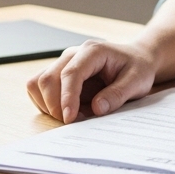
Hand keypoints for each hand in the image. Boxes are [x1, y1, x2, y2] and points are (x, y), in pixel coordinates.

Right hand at [26, 40, 157, 122]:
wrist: (136, 60)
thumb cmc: (137, 68)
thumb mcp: (137, 81)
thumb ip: (118, 94)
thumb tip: (96, 108)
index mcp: (92, 51)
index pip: (70, 73)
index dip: (66, 98)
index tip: (69, 119)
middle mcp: (73, 54)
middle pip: (48, 79)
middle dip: (55, 106)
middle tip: (75, 122)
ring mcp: (62, 63)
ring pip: (37, 83)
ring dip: (48, 105)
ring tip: (73, 115)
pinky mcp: (58, 74)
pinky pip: (38, 89)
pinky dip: (46, 104)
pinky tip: (67, 109)